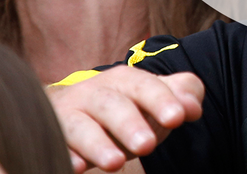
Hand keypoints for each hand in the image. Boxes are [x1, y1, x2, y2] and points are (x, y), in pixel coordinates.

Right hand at [48, 67, 203, 172]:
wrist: (70, 108)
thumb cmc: (124, 106)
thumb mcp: (153, 97)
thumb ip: (181, 94)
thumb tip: (193, 107)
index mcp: (123, 81)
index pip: (144, 86)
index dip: (161, 100)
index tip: (178, 118)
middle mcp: (94, 94)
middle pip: (111, 105)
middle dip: (129, 124)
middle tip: (147, 145)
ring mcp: (70, 115)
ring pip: (79, 127)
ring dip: (97, 144)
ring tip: (115, 163)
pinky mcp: (53, 137)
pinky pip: (56, 145)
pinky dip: (65, 155)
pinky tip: (76, 167)